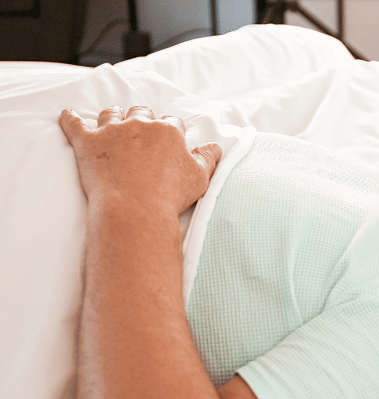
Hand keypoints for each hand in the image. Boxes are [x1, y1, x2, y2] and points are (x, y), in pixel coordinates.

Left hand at [59, 106, 221, 215]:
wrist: (135, 209)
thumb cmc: (170, 196)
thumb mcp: (200, 178)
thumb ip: (208, 159)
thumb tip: (215, 147)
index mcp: (168, 132)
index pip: (172, 123)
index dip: (171, 131)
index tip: (170, 141)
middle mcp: (140, 125)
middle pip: (141, 113)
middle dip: (142, 120)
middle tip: (142, 132)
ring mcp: (111, 131)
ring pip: (111, 114)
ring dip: (113, 117)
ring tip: (112, 124)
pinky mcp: (87, 143)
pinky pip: (74, 123)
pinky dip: (70, 119)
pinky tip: (67, 115)